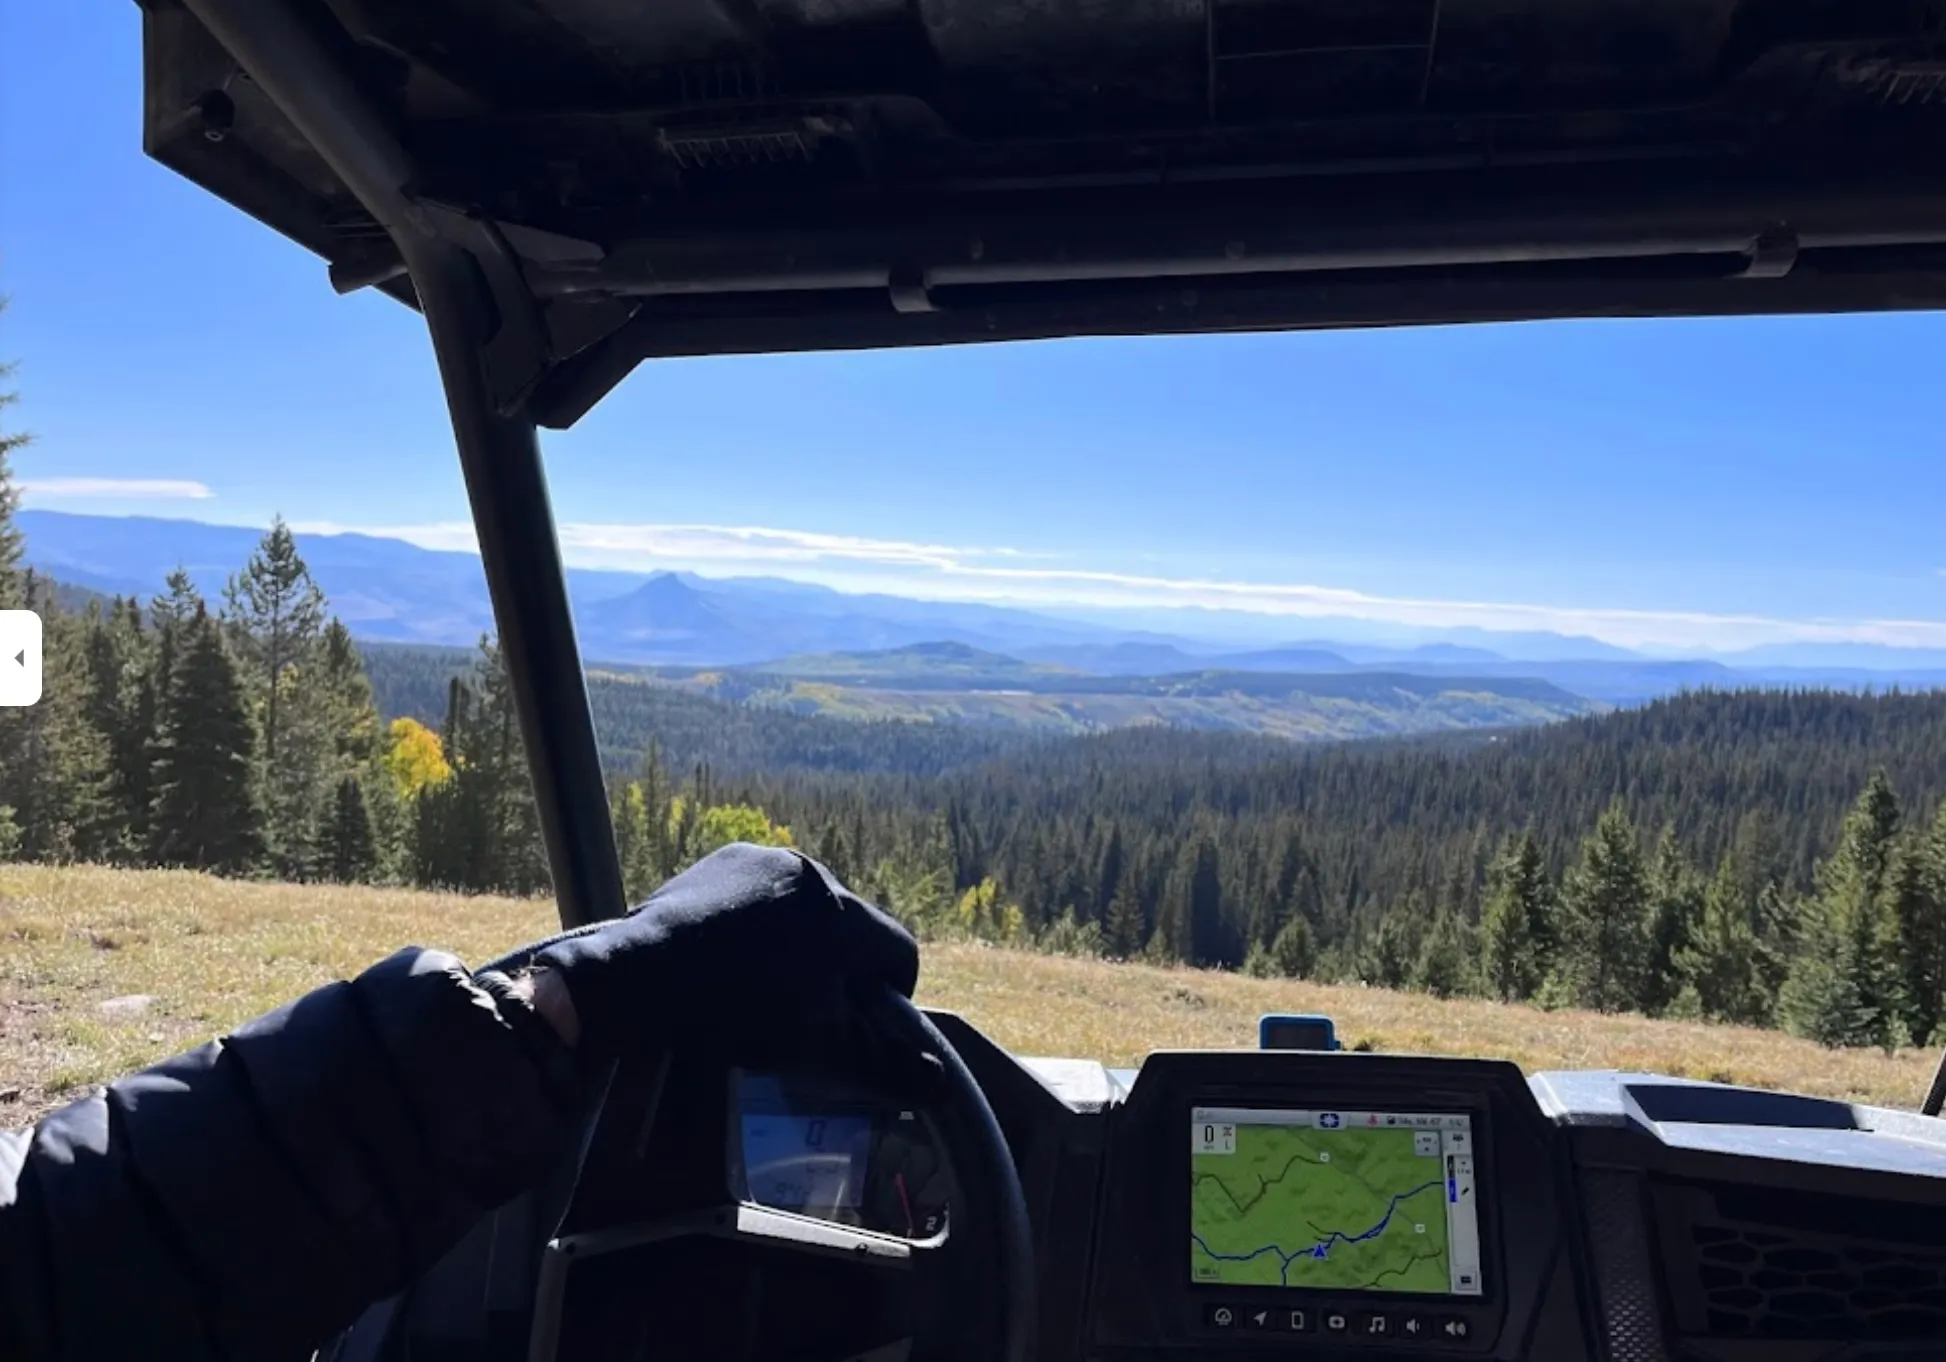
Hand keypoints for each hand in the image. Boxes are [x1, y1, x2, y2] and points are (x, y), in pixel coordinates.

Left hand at [533, 843, 919, 1056]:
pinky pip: (760, 894)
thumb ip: (884, 1067)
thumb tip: (937, 1084)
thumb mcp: (818, 1051)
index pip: (898, 952)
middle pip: (851, 929)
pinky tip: (727, 960)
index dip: (892, 998)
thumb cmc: (734, 1016)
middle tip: (808, 1016)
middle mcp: (812, 874)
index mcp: (845, 915)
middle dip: (840, 973)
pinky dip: (757, 925)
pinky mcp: (722, 860)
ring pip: (805, 911)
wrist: (639, 976)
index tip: (865, 1029)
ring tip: (762, 989)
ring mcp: (763, 860)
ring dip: (799, 946)